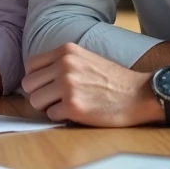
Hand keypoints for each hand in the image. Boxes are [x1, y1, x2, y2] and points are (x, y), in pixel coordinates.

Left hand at [21, 43, 155, 126]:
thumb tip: (38, 78)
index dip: (37, 79)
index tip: (47, 87)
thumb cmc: (114, 80)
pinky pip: (51, 115)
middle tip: (55, 100)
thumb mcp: (86, 58)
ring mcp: (68, 85)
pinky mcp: (73, 106)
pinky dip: (62, 117)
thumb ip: (62, 63)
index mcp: (66, 51)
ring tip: (66, 106)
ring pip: (35, 101)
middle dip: (39, 95)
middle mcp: (64, 65)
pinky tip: (78, 113)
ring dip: (48, 107)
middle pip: (29, 84)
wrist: (140, 94)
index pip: (31, 66)